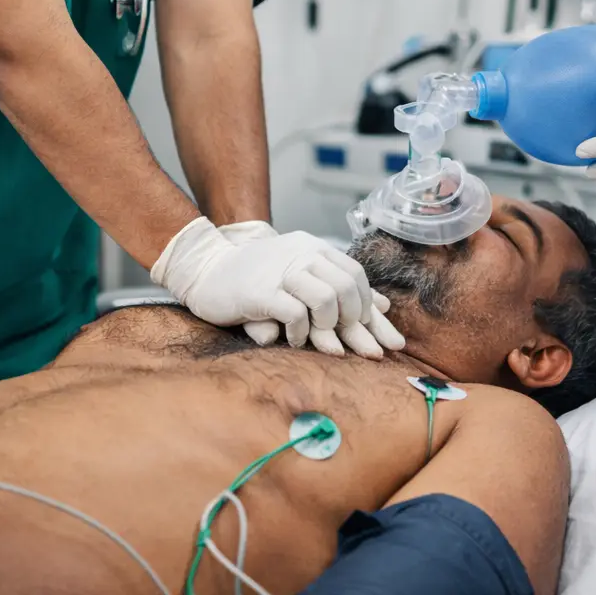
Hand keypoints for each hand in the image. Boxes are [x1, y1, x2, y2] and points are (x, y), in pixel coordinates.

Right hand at [151, 219, 386, 352]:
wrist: (207, 270)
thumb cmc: (259, 279)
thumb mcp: (303, 278)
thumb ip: (341, 289)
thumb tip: (384, 305)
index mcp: (315, 249)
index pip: (357, 277)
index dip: (373, 312)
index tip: (388, 343)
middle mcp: (303, 254)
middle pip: (347, 288)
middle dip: (355, 325)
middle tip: (349, 346)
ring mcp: (281, 271)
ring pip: (327, 299)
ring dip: (327, 328)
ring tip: (320, 344)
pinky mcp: (260, 291)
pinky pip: (295, 314)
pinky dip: (299, 333)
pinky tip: (292, 340)